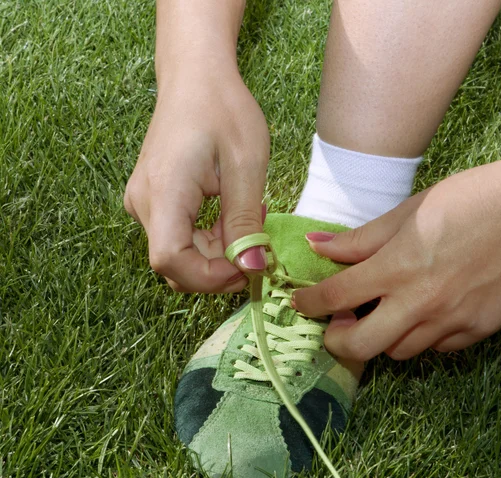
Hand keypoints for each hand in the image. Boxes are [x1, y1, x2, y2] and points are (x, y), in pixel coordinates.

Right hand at [124, 70, 269, 292]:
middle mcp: (143, 204)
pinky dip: (209, 240)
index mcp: (162, 193)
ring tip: (247, 219)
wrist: (196, 77)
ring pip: (180, 254)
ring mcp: (144, 204)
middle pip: (177, 264)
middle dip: (221, 266)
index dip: (211, 277)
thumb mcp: (245, 167)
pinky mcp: (153, 203)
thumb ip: (244, 222)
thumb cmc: (223, 110)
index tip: (248, 266)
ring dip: (218, 252)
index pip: (172, 261)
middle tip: (257, 240)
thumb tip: (251, 268)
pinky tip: (230, 216)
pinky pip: (179, 238)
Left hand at [292, 161, 500, 360]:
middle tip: (336, 325)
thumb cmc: (467, 200)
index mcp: (396, 267)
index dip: (309, 303)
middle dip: (337, 341)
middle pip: (360, 346)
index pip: (335, 296)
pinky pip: (437, 347)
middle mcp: (420, 302)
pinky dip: (423, 335)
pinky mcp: (477, 330)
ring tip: (387, 312)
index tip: (301, 303)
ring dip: (382, 336)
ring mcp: (450, 321)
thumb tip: (317, 245)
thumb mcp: (406, 212)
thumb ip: (359, 239)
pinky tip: (428, 311)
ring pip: (399, 351)